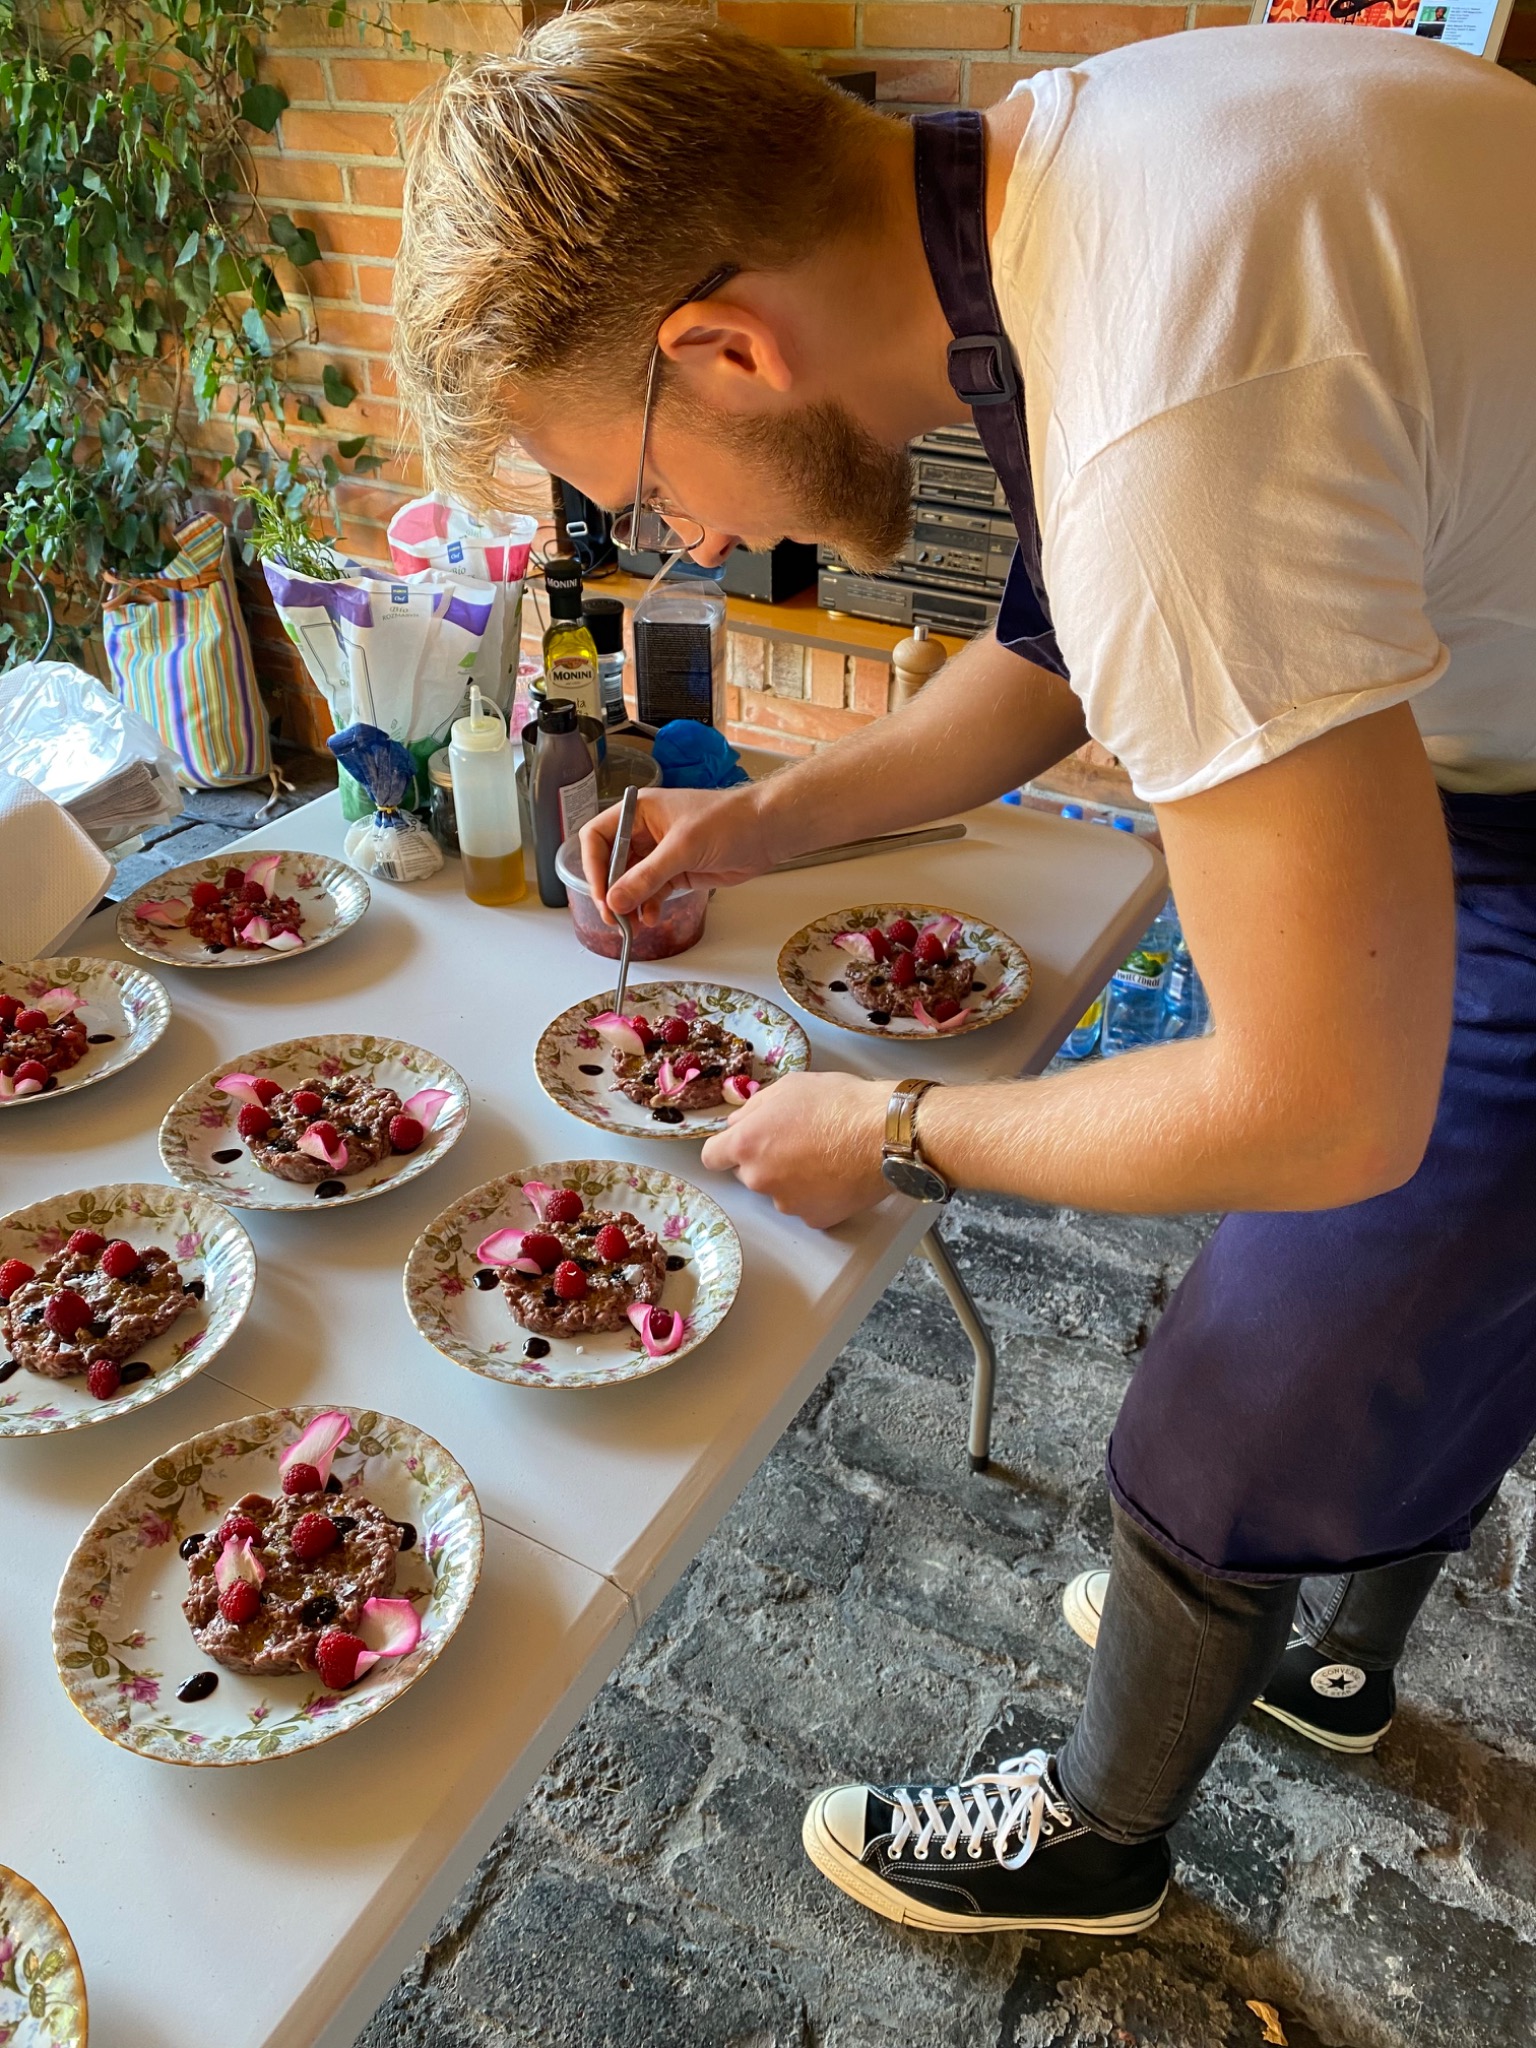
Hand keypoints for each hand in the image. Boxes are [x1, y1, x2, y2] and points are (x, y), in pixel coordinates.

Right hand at [579, 784, 775, 925]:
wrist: (766, 831)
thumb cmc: (728, 821)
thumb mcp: (682, 848)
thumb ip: (647, 877)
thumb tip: (615, 901)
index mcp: (639, 811)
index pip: (599, 836)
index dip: (594, 865)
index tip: (601, 893)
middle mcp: (645, 831)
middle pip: (611, 863)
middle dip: (611, 891)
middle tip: (613, 916)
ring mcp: (661, 854)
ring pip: (631, 882)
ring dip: (629, 904)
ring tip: (631, 924)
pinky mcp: (677, 873)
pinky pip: (652, 893)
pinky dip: (648, 907)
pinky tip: (651, 918)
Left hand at [700, 1071, 890, 1227]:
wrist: (885, 1134)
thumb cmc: (840, 1102)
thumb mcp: (790, 1087)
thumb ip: (755, 1107)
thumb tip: (738, 1121)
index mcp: (747, 1143)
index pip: (712, 1157)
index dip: (725, 1149)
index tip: (740, 1144)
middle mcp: (760, 1178)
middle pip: (748, 1174)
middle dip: (764, 1160)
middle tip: (796, 1141)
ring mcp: (787, 1203)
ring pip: (779, 1191)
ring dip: (792, 1178)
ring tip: (825, 1156)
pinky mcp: (815, 1219)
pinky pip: (806, 1206)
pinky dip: (817, 1194)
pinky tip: (837, 1175)